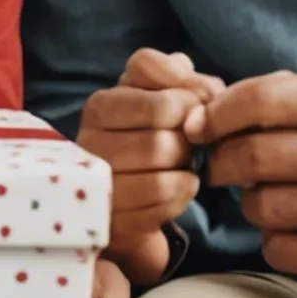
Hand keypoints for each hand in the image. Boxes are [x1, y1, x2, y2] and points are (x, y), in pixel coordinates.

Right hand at [77, 48, 224, 283]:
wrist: (135, 190)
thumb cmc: (153, 131)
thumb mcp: (163, 94)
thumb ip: (183, 79)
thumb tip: (207, 91)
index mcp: (100, 105)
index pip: (153, 98)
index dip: (186, 97)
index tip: (196, 106)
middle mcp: (89, 142)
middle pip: (162, 141)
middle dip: (189, 144)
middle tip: (191, 144)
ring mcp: (97, 183)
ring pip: (161, 178)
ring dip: (186, 172)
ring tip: (183, 166)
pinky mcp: (111, 218)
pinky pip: (162, 204)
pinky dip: (182, 195)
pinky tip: (179, 187)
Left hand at [200, 72, 296, 295]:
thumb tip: (215, 104)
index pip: (261, 101)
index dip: (217, 114)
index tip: (200, 125)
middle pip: (249, 158)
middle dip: (221, 161)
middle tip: (224, 165)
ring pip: (260, 208)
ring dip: (252, 203)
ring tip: (276, 196)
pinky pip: (281, 251)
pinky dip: (277, 240)